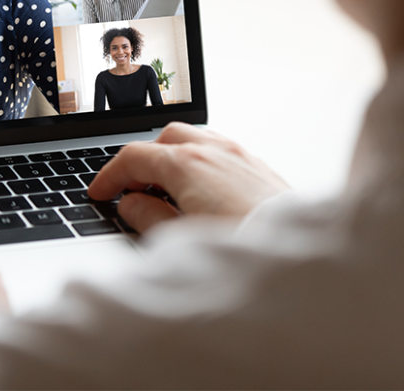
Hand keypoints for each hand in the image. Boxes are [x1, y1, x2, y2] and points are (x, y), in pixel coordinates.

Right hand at [88, 123, 289, 232]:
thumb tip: (131, 205)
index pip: (134, 157)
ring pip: (196, 140)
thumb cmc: (243, 250)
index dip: (110, 176)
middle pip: (166, 138)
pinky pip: (221, 152)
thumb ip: (147, 217)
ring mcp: (241, 157)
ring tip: (167, 191)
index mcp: (186, 164)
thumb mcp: (177, 240)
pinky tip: (202, 192)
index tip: (100, 193)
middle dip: (144, 160)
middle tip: (133, 190)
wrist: (303, 264)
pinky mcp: (261, 170)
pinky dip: (201, 164)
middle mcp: (214, 151)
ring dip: (174, 158)